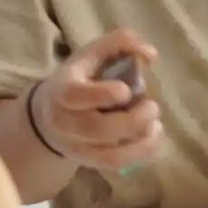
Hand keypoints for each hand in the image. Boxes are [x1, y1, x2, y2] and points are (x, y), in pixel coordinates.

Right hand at [31, 29, 160, 169]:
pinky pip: (117, 164)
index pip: (75, 96)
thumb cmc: (80, 78)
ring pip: (109, 155)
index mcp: (63, 90)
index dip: (102, 94)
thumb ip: (121, 43)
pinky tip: (154, 136)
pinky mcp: (90, 161)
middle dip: (132, 121)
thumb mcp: (93, 53)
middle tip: (153, 107)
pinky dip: (142, 153)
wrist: (50, 114)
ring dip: (141, 142)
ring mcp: (77, 145)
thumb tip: (150, 54)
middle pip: (96, 130)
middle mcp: (65, 122)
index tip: (126, 90)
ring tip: (157, 125)